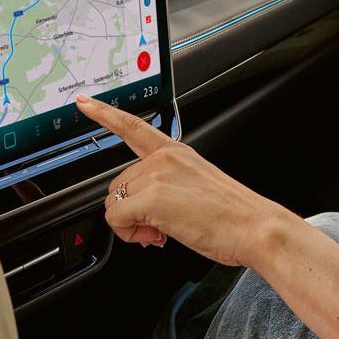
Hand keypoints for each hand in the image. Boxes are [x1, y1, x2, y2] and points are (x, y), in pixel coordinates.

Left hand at [77, 94, 300, 267]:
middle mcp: (164, 158)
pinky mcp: (151, 197)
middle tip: (160, 228)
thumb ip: (167, 190)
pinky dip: (130, 234)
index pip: (133, 126)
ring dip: (132, 225)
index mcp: (176, 153)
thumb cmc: (234, 216)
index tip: (83, 102)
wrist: (255, 228)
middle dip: (132, 212)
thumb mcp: (197, 190)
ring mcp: (156, 175)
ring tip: (164, 233)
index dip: (104, 114)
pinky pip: (116, 219)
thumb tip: (145, 214)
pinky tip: (158, 237)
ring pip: (114, 204)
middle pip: (117, 185)